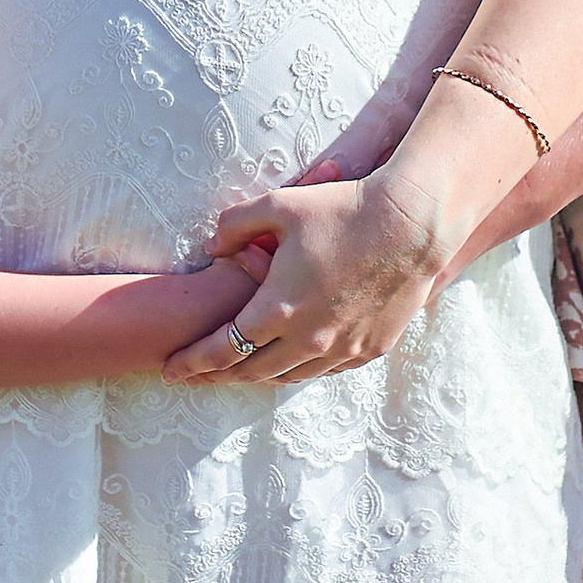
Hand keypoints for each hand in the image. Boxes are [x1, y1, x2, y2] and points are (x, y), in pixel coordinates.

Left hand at [162, 172, 453, 385]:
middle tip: (195, 376)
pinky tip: (294, 362)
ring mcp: (343, 349)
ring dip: (260, 376)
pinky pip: (328, 370)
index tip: (170, 369)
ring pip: (290, 376)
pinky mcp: (372, 348)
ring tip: (240, 371)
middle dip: (217, 376)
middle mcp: (308, 340)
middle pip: (251, 371)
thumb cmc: (342, 208)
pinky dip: (303, 368)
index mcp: (277, 309)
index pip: (222, 348)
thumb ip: (234, 225)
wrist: (413, 223)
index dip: (192, 361)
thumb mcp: (277, 205)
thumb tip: (212, 248)